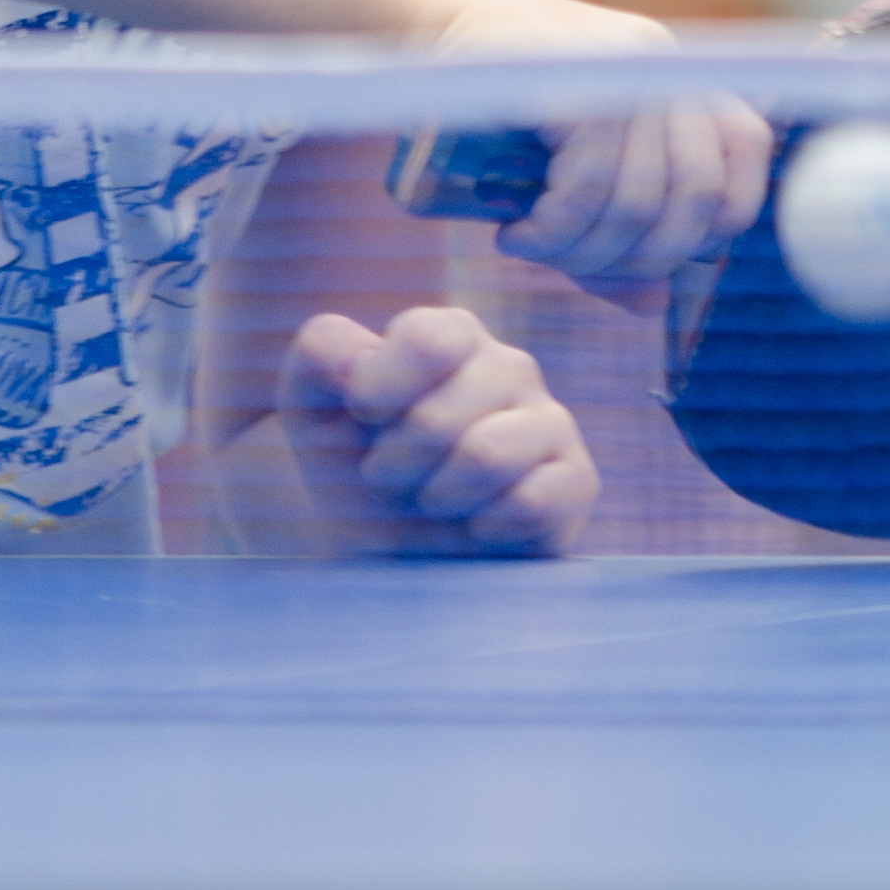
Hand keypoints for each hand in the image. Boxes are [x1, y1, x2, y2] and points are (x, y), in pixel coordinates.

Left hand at [277, 306, 596, 555]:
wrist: (396, 554)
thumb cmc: (356, 470)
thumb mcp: (314, 411)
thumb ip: (321, 356)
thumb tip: (356, 353)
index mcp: (452, 336)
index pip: (427, 337)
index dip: (380, 387)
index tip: (361, 418)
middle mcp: (509, 367)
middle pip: (441, 413)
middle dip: (394, 464)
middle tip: (389, 479)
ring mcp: (549, 422)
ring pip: (487, 454)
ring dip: (437, 495)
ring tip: (431, 500)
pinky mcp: (575, 481)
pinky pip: (534, 500)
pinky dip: (486, 525)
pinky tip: (477, 526)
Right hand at [409, 0, 773, 298]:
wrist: (414, 25)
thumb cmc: (488, 99)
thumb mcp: (566, 156)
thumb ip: (614, 219)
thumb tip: (653, 305)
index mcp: (673, 69)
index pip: (747, 147)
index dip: (716, 216)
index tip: (653, 251)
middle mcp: (660, 61)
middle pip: (696, 194)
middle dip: (638, 257)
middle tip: (577, 268)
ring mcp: (620, 66)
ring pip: (640, 201)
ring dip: (581, 250)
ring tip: (534, 249)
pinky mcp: (574, 82)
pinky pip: (588, 187)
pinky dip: (554, 232)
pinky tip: (517, 234)